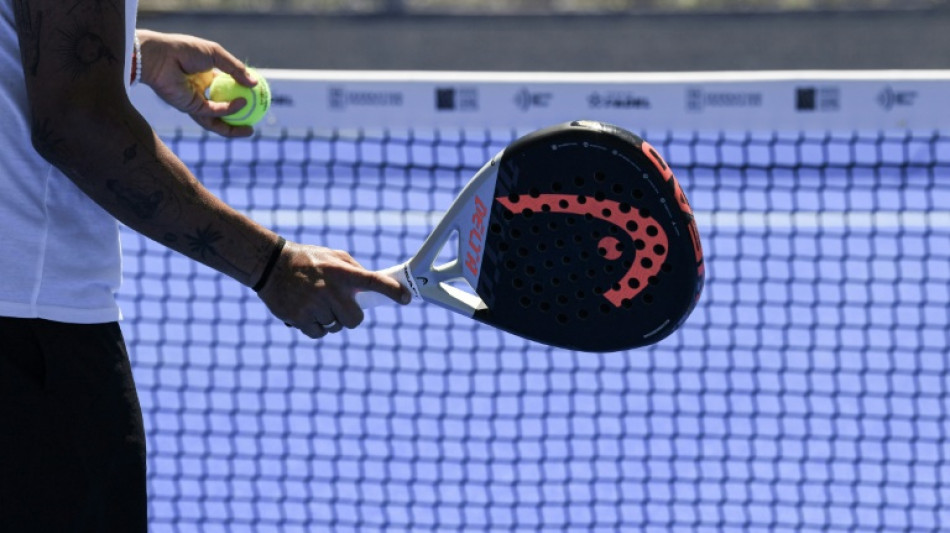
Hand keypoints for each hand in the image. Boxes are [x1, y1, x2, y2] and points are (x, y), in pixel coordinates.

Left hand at [136, 29, 256, 137]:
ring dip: (234, 127)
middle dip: (240, 119)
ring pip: (217, 119)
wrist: (160, 56)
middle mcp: (201, 91)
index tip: (258, 97)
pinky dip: (229, 110)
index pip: (227, 88)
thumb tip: (255, 83)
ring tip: (250, 130)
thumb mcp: (216, 54)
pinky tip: (243, 104)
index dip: (242, 93)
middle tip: (256, 119)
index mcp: (205, 75)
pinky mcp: (190, 108)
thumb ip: (235, 68)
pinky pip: (213, 112)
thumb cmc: (184, 50)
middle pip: (223, 109)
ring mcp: (195, 101)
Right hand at [256, 241, 411, 338]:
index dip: (392, 291)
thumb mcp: (333, 256)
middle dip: (350, 315)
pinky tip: (307, 311)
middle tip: (340, 305)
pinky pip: (319, 333)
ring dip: (330, 318)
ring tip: (316, 302)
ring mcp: (313, 306)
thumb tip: (374, 288)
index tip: (406, 298)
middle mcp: (329, 290)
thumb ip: (355, 270)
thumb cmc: (308, 260)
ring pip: (335, 327)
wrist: (270, 265)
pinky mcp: (298, 319)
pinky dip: (316, 327)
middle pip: (355, 320)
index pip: (373, 282)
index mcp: (340, 272)